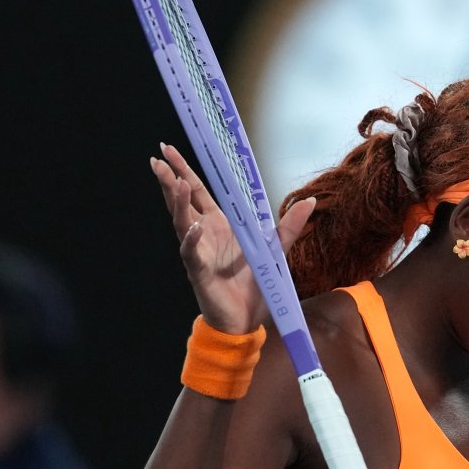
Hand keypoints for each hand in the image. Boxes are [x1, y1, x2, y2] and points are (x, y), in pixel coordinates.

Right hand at [150, 143, 315, 333]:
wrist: (247, 319)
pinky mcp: (200, 272)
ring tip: (174, 182)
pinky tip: (192, 227)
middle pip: (183, 200)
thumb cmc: (255, 284)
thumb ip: (290, 225)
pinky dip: (192, 241)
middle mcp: (205, 234)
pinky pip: (193, 254)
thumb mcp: (277, 249)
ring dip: (178, 203)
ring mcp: (199, 252)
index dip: (186, 170)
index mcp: (221, 224)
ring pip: (182, 222)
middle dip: (170, 179)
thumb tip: (310, 200)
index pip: (199, 190)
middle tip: (158, 157)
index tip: (171, 149)